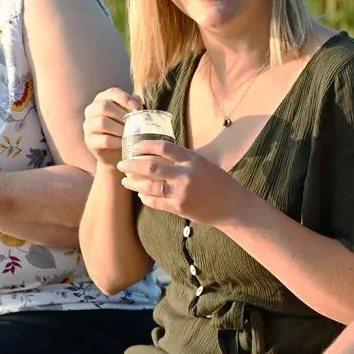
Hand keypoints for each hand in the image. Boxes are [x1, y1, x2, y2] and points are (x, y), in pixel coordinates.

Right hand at [83, 87, 141, 168]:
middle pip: (104, 106)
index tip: (136, 106)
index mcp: (102, 99)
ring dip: (119, 128)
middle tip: (133, 123)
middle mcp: (91, 110)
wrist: (116, 151)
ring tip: (129, 133)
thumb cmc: (124, 128)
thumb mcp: (130, 114)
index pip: (112, 92)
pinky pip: (103, 140)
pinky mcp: (89, 141)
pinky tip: (123, 142)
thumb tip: (136, 101)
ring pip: (102, 123)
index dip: (124, 98)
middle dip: (121, 115)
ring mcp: (88, 125)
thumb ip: (134, 105)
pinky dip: (116, 141)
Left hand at [117, 140, 248, 224]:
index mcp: (192, 159)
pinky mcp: (179, 208)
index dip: (145, 145)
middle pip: (151, 167)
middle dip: (132, 165)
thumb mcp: (202, 163)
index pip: (163, 147)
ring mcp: (182, 193)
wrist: (232, 206)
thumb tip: (159, 152)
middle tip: (122, 164)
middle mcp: (186, 175)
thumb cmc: (218, 182)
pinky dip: (145, 197)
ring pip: (149, 186)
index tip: (134, 146)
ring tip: (125, 180)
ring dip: (134, 183)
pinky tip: (140, 193)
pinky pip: (155, 202)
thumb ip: (183, 159)